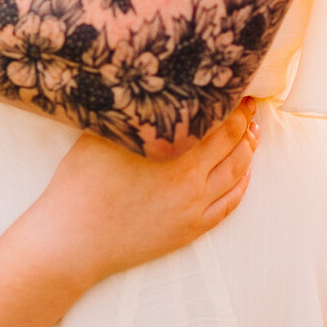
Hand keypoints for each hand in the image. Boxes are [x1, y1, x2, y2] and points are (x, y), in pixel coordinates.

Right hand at [40, 99, 258, 288]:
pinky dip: (242, 185)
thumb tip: (147, 90)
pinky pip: (229, 205)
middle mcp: (191, 180)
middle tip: (249, 104)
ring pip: (236, 174)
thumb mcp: (100, 135)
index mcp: (172, 152)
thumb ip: (131, 115)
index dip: (228, 101)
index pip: (215, 120)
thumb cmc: (80, 185)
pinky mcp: (190, 230)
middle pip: (231, 144)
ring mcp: (194, 208)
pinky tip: (244, 173)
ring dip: (247, 151)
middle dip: (243, 121)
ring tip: (252, 133)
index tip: (233, 85)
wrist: (74, 241)